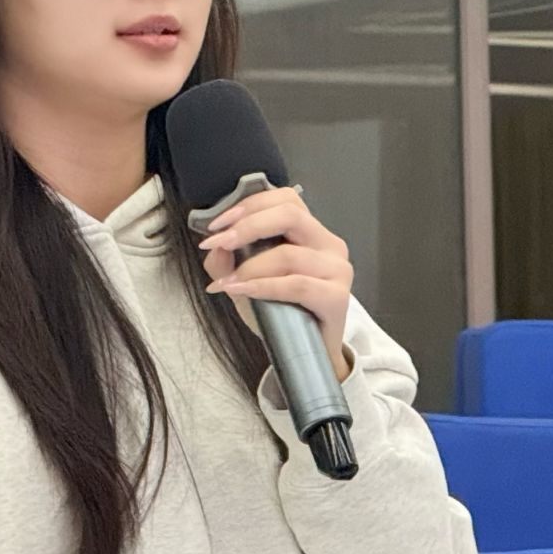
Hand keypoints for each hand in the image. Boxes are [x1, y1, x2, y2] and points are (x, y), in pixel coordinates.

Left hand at [198, 185, 353, 382]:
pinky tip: (242, 290)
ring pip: (288, 254)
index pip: (285, 198)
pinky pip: (296, 285)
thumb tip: (214, 246)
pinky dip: (263, 286)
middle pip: (290, 214)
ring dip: (249, 267)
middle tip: (217, 243)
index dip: (249, 205)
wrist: (308, 355)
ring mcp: (338, 270)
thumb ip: (228, 260)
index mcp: (311, 232)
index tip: (217, 225)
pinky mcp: (338, 298)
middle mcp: (329, 244)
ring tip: (228, 282)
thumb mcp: (246, 281)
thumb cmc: (281, 314)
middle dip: (247, 226)